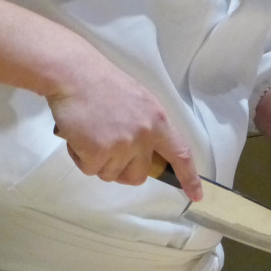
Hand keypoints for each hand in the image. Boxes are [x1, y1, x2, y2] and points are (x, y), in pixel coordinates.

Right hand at [46, 58, 201, 200]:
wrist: (74, 74)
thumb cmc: (102, 83)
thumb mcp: (139, 100)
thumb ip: (147, 126)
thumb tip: (146, 153)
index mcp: (158, 120)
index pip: (180, 154)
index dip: (189, 177)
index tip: (196, 195)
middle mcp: (144, 135)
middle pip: (138, 176)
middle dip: (121, 169)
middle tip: (107, 149)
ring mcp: (121, 145)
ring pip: (110, 174)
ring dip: (97, 161)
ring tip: (90, 133)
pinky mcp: (97, 152)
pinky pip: (90, 170)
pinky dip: (81, 157)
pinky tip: (78, 136)